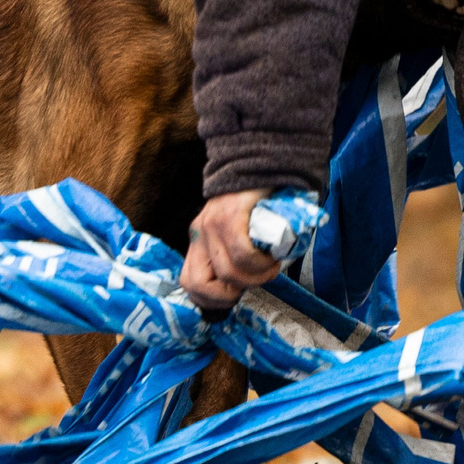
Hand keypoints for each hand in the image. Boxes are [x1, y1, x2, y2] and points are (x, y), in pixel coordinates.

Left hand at [182, 189, 276, 310]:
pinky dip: (262, 264)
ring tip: (271, 266)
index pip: (190, 283)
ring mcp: (212, 225)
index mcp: (198, 241)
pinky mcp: (230, 216)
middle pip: (198, 285)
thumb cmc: (257, 205)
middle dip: (229, 296)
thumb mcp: (238, 233)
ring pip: (228, 273)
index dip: (212, 301)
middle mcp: (199, 234)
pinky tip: (274, 257)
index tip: (237, 296)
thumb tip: (243, 286)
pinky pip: (243, 255)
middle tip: (253, 283)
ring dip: (256, 278)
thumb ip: (235, 255)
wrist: (264, 162)